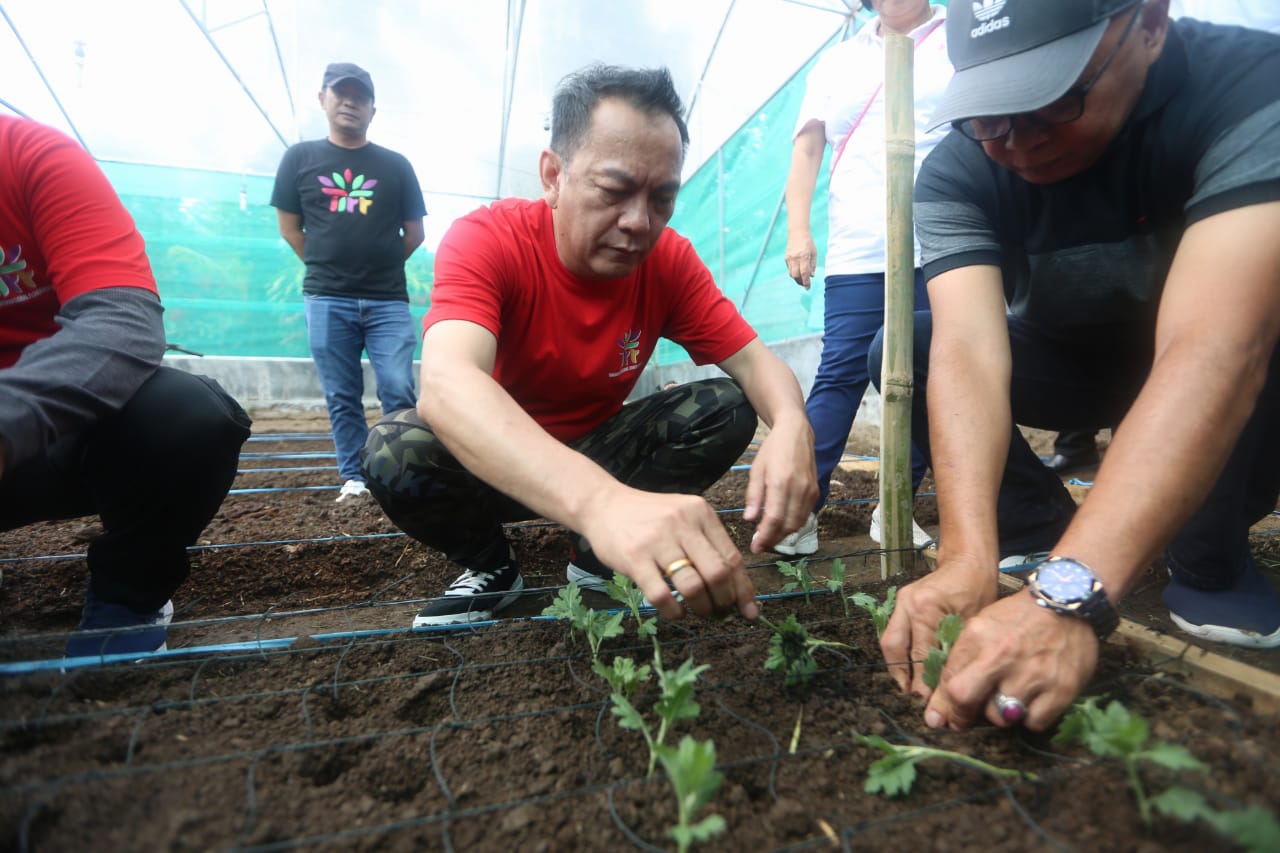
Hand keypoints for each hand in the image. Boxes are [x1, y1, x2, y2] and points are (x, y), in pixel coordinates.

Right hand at [580, 487, 758, 621]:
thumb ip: (707, 544)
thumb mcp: (683, 517)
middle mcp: (682, 523)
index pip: (732, 557)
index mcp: (701, 513)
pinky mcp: (634, 558)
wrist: (603, 504)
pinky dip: (673, 611)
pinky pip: (661, 595)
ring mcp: (657, 540)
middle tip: (720, 612)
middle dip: (724, 601)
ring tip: (699, 612)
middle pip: (718, 573)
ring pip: (693, 586)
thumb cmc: (649, 517)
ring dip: (701, 608)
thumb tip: (734, 587)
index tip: (749, 611)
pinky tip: (676, 612)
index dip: (744, 589)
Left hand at [742, 417, 816, 552]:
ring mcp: (810, 491)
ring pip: (798, 523)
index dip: (765, 537)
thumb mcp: (756, 470)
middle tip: (760, 545)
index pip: (774, 519)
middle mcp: (799, 488)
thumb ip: (754, 496)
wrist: (796, 432)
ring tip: (769, 538)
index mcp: (781, 482)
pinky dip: (793, 524)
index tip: (755, 547)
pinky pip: (805, 515)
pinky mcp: (816, 492)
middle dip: (773, 539)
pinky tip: (781, 525)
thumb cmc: (772, 450)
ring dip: (784, 535)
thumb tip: (750, 519)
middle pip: (788, 525)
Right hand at [784, 233, 816, 288]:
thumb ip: (813, 265)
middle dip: (800, 282)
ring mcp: (789, 258)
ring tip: (801, 279)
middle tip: (805, 284)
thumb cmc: (808, 242)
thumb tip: (811, 276)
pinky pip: (789, 269)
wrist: (797, 232)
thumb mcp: (814, 253)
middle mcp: (795, 258)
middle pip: (796, 275)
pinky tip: (798, 271)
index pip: (804, 273)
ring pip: (791, 273)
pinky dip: (794, 272)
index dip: (806, 282)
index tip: (808, 288)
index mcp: (804, 256)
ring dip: (796, 278)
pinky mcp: (786, 258)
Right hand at [879, 560, 995, 695]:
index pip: (922, 655)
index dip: (925, 683)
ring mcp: (900, 603)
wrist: (967, 562)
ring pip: (889, 644)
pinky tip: (909, 670)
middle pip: (897, 650)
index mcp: (926, 609)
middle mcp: (907, 605)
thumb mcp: (974, 625)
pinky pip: (893, 634)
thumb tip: (951, 687)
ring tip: (908, 689)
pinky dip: (898, 655)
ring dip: (897, 668)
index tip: (930, 705)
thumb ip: (957, 654)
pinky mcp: (899, 603)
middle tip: (915, 701)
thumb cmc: (979, 590)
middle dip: (905, 679)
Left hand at [923, 592, 1098, 731]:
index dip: (943, 704)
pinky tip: (1034, 699)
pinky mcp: (1061, 689)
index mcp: (978, 635)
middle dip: (963, 715)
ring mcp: (1033, 673)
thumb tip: (945, 697)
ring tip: (1010, 695)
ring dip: (1002, 713)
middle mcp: (1002, 654)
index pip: (948, 680)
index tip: (944, 716)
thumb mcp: (985, 625)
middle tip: (968, 717)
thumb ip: (963, 657)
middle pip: (965, 699)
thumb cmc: (1021, 617)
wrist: (1068, 603)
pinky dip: (1031, 716)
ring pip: (1001, 717)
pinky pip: (1034, 722)